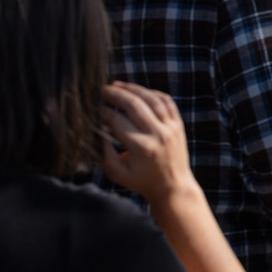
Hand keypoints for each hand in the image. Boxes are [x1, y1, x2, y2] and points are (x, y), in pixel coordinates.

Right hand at [99, 82, 198, 210]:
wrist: (173, 186)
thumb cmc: (141, 181)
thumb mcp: (117, 173)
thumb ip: (104, 152)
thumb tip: (97, 130)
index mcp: (142, 147)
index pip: (117, 121)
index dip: (103, 112)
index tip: (93, 109)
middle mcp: (158, 135)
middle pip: (134, 105)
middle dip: (115, 94)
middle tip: (101, 90)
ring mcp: (171, 128)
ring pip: (152, 98)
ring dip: (133, 89)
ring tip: (117, 85)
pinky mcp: (178, 125)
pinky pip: (167, 101)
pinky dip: (152, 93)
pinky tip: (139, 91)